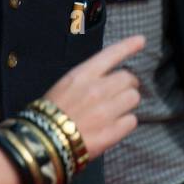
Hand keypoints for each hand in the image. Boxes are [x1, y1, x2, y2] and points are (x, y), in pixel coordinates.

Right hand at [44, 34, 143, 160]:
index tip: (141, 40)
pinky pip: (132, 120)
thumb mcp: (65, 85)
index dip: (128, 46)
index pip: (111, 54)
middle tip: (121, 93)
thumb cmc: (50, 114)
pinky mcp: (111, 132)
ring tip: (116, 110)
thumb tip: (111, 78)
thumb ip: (89, 79)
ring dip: (128, 103)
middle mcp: (97, 90)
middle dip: (128, 84)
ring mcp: (105, 111)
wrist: (42, 142)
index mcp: (83, 75)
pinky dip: (126, 122)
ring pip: (134, 98)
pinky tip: (114, 125)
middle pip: (129, 78)